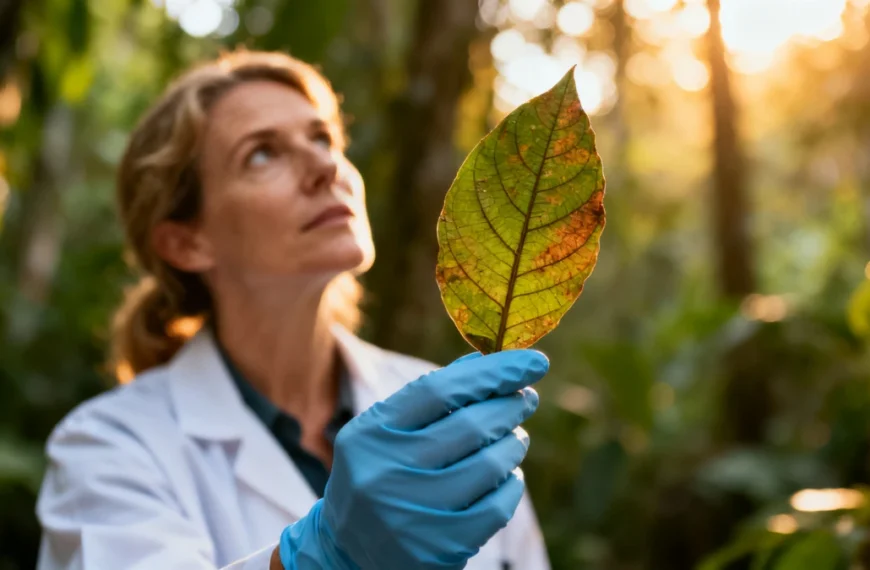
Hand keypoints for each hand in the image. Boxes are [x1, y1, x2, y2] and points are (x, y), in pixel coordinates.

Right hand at [277, 349, 547, 569]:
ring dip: (514, 443)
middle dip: (510, 405)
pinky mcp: (438, 549)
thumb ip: (431, 396)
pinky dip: (511, 483)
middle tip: (525, 398)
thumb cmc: (379, 473)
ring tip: (513, 438)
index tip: (532, 361)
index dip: (493, 372)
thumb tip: (486, 360)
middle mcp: (385, 473)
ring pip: (491, 464)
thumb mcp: (385, 431)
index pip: (440, 389)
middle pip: (472, 425)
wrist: (349, 552)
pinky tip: (505, 476)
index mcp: (370, 434)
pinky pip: (498, 505)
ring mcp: (411, 515)